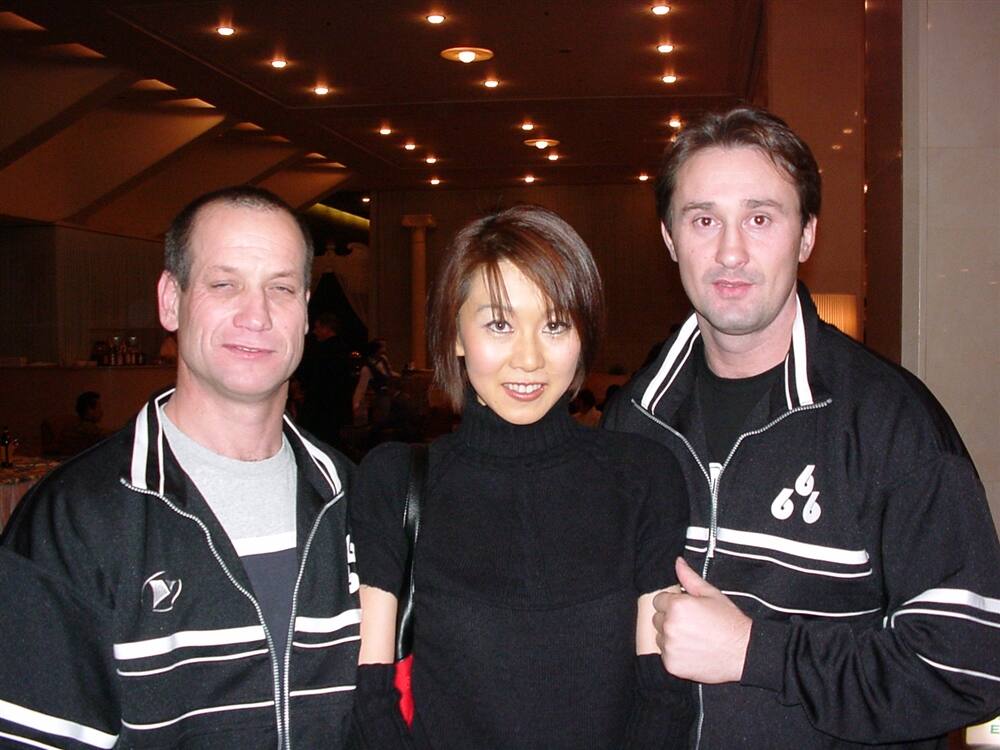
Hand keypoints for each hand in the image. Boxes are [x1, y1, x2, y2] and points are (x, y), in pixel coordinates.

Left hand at [652, 557, 751, 683]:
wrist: (744, 652)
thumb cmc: (729, 622)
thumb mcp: (711, 594)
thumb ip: (689, 577)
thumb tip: (678, 562)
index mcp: (676, 606)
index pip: (659, 600)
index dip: (673, 603)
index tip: (686, 610)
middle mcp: (669, 626)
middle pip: (657, 619)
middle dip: (670, 619)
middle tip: (692, 624)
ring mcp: (669, 647)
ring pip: (660, 637)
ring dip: (671, 637)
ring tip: (693, 638)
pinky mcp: (671, 664)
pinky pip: (665, 655)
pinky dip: (675, 654)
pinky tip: (693, 651)